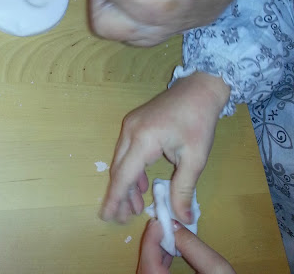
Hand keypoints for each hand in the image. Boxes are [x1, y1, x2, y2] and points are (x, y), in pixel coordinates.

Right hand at [100, 73, 229, 223]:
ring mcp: (130, 124)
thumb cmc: (198, 121)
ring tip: (135, 206)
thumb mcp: (195, 158)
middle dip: (120, 195)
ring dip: (126, 183)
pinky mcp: (135, 123)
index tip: (107, 216)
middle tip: (124, 218)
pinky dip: (131, 169)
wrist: (199, 89)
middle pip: (119, 168)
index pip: (123, 175)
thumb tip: (182, 218)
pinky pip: (127, 151)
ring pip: (121, 160)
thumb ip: (184, 189)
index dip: (115, 198)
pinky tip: (142, 184)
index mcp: (143, 139)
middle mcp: (130, 131)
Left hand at [138, 219, 235, 273]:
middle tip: (161, 225)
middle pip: (146, 268)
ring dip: (155, 252)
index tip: (157, 223)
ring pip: (148, 272)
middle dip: (151, 245)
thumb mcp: (217, 269)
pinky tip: (170, 251)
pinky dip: (159, 261)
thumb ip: (194, 247)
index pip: (150, 266)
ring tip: (166, 234)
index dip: (150, 241)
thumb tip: (174, 225)